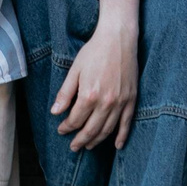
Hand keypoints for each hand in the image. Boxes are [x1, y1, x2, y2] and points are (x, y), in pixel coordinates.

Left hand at [51, 19, 136, 151]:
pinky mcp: (131, 99)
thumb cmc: (94, 51)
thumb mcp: (74, 70)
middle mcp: (106, 103)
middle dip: (80, 140)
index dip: (66, 127)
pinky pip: (126, 123)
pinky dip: (122, 136)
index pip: (75, 120)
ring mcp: (120, 102)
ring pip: (107, 130)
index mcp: (89, 95)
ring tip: (88, 146)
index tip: (61, 129)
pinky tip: (117, 146)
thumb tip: (55, 112)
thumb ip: (65, 93)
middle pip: (91, 129)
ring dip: (97, 140)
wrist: (118, 38)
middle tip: (73, 146)